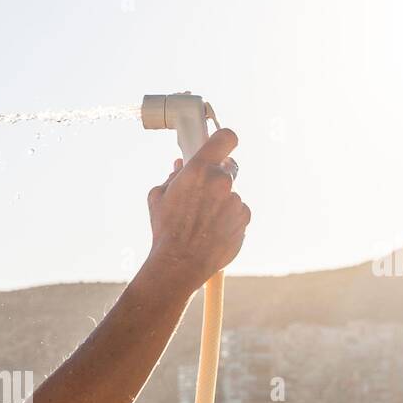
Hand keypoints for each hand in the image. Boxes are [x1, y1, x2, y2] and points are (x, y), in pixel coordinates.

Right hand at [145, 127, 249, 288]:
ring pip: (232, 193)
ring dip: (222, 201)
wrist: (179, 264)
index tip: (221, 147)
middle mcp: (221, 181)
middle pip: (230, 166)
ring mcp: (235, 201)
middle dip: (219, 175)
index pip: (226, 138)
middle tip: (205, 191)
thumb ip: (173, 176)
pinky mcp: (244, 219)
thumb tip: (180, 166)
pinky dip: (229, 218)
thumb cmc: (165, 230)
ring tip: (203, 221)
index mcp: (199, 170)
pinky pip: (239, 212)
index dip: (224, 141)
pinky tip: (213, 231)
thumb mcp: (158, 197)